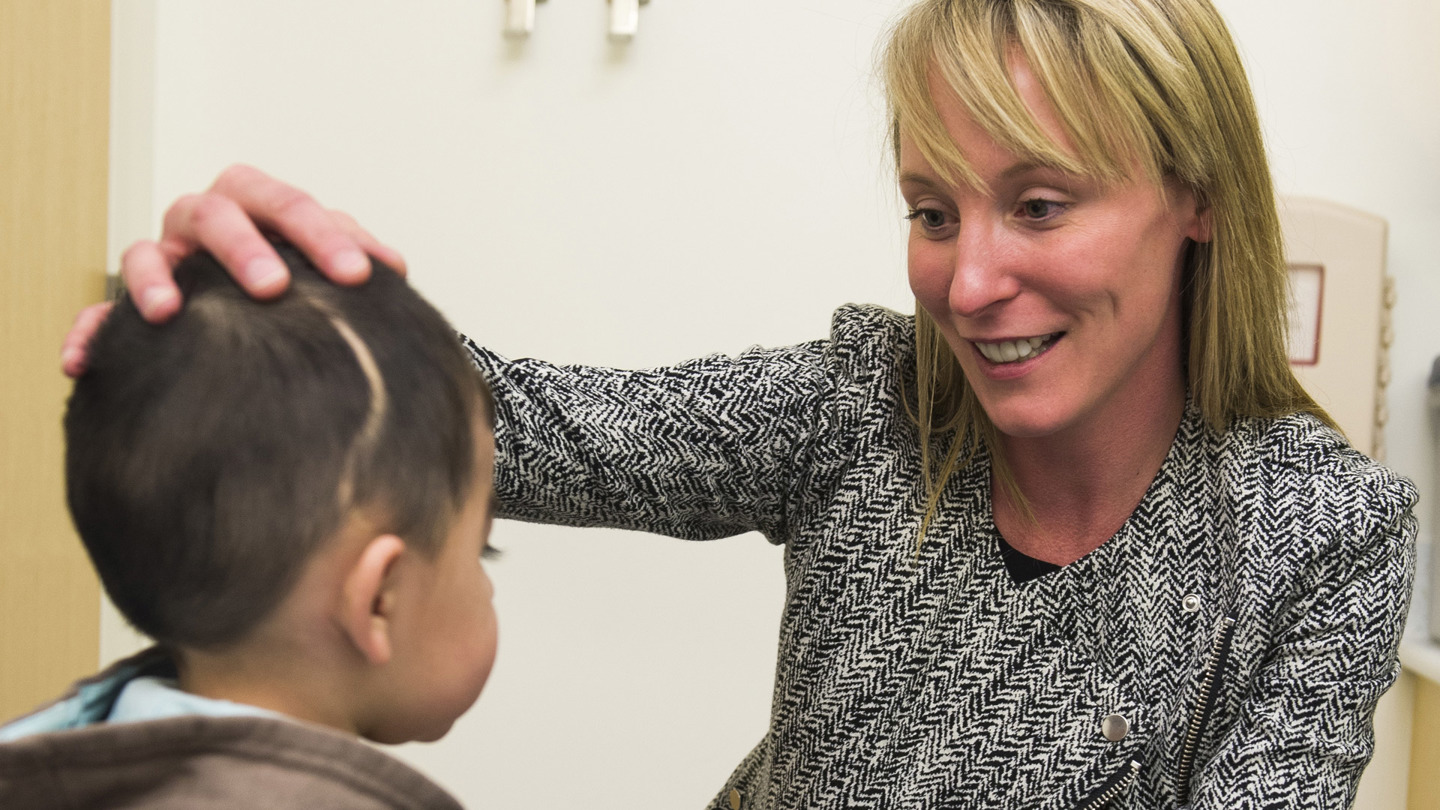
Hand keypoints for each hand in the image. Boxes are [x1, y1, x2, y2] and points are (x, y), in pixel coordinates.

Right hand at [61, 165, 405, 376]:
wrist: (252, 316)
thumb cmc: (292, 283)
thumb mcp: (323, 268)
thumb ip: (354, 261)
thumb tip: (395, 270)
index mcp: (258, 207)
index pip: (290, 206)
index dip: (325, 235)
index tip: (361, 274)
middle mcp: (206, 222)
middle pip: (218, 212)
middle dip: (245, 245)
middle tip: (274, 286)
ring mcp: (166, 257)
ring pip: (148, 250)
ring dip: (157, 277)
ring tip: (172, 310)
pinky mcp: (131, 300)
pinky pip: (99, 312)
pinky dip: (91, 331)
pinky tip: (82, 361)